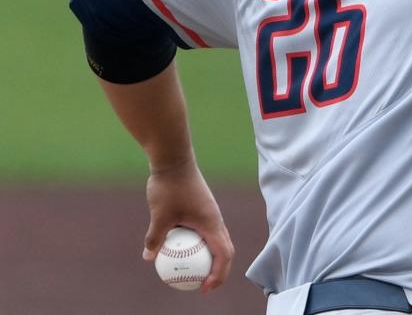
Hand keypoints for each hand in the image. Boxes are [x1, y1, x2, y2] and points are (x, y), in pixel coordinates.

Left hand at [141, 159, 234, 292]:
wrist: (174, 160)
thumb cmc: (170, 187)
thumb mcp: (159, 216)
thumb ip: (155, 238)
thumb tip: (148, 258)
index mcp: (212, 223)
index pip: (224, 254)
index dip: (218, 274)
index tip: (204, 288)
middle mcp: (215, 220)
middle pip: (225, 250)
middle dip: (218, 271)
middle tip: (202, 286)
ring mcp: (210, 214)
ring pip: (217, 241)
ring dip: (210, 258)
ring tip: (193, 272)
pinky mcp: (203, 209)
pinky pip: (206, 232)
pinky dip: (200, 246)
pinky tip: (180, 249)